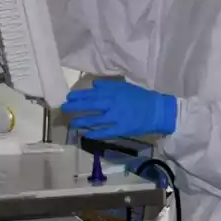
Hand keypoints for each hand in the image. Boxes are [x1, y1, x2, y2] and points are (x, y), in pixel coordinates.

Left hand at [62, 79, 177, 139]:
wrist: (157, 110)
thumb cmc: (141, 97)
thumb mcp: (125, 87)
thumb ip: (109, 86)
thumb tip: (94, 85)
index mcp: (114, 93)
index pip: (92, 93)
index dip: (79, 95)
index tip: (68, 97)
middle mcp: (112, 104)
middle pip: (90, 106)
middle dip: (76, 107)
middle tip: (64, 109)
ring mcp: (116, 117)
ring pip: (95, 120)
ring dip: (82, 121)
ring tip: (72, 123)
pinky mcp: (121, 129)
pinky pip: (105, 132)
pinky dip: (96, 133)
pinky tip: (87, 135)